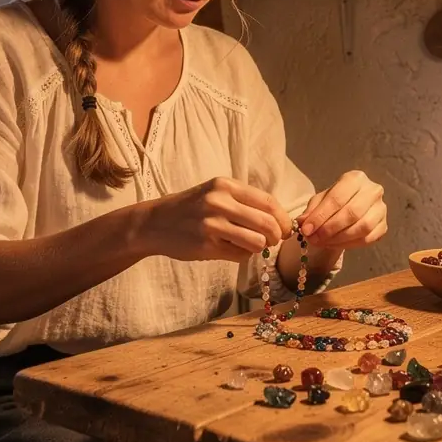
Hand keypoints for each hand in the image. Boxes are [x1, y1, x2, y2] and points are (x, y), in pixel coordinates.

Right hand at [144, 177, 291, 262]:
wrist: (155, 223)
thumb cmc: (191, 208)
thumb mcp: (216, 193)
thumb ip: (244, 202)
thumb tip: (280, 219)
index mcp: (226, 185)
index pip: (268, 202)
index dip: (283, 218)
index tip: (286, 229)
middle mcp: (219, 202)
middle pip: (267, 223)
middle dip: (276, 237)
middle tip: (272, 241)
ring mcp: (212, 225)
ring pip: (257, 242)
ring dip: (259, 248)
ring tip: (249, 246)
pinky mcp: (206, 246)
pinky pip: (239, 255)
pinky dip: (242, 256)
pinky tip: (230, 250)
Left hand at [298, 170, 386, 248]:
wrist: (351, 205)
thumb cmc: (334, 200)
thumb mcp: (320, 200)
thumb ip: (312, 211)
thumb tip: (302, 224)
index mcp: (355, 178)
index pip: (337, 198)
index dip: (321, 216)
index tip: (306, 229)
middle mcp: (373, 190)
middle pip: (352, 213)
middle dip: (330, 229)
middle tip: (314, 239)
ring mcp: (381, 208)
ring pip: (362, 227)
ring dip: (339, 239)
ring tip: (323, 243)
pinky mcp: (384, 226)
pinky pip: (368, 239)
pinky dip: (349, 244)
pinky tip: (335, 245)